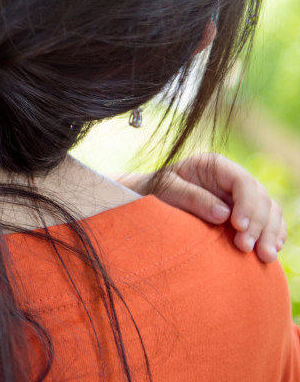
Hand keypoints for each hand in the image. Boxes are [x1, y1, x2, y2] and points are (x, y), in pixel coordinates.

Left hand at [123, 153, 285, 262]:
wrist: (149, 200)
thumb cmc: (156, 191)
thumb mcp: (167, 190)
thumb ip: (192, 198)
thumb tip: (223, 215)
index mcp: (216, 166)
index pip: (243, 182)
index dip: (246, 204)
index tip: (238, 226)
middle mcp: (233, 179)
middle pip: (260, 199)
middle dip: (258, 224)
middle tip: (246, 247)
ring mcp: (242, 196)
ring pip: (270, 211)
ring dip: (270, 234)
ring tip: (264, 256)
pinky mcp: (246, 214)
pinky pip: (269, 223)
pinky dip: (273, 236)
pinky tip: (271, 250)